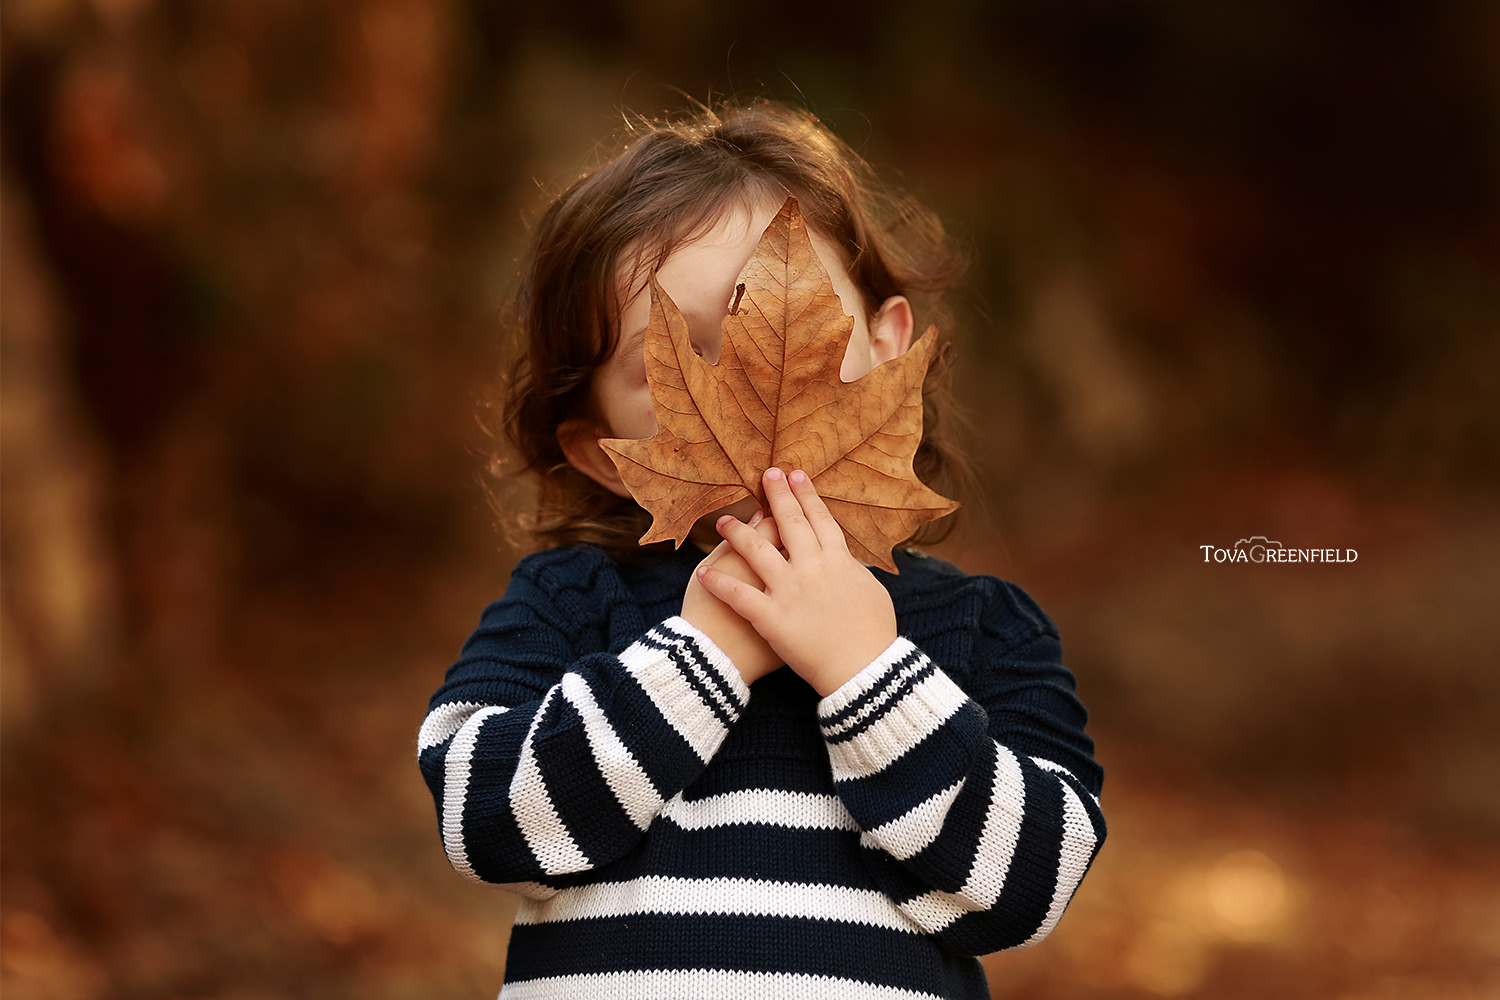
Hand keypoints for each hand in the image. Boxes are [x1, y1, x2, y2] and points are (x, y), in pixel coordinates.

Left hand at [696, 468, 897, 696]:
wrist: (864, 670)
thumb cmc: (874, 636)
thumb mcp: (873, 594)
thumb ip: (855, 571)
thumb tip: (845, 558)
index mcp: (839, 561)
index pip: (820, 519)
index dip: (806, 495)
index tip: (795, 475)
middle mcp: (812, 567)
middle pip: (790, 523)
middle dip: (776, 495)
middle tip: (764, 474)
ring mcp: (789, 590)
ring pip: (756, 550)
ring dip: (738, 532)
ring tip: (723, 520)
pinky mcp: (770, 616)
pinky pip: (737, 594)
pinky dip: (718, 583)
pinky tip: (703, 572)